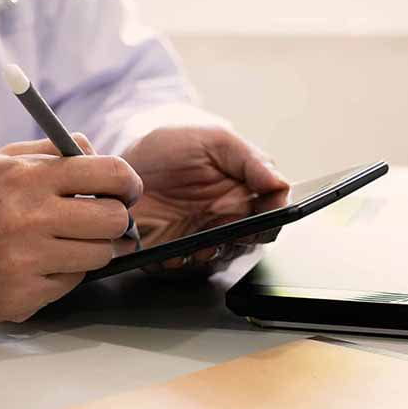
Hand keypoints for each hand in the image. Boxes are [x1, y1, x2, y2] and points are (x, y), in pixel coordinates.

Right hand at [0, 136, 142, 324]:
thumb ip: (49, 153)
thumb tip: (98, 153)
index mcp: (26, 180)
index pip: (107, 173)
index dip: (128, 181)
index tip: (128, 188)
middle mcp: (30, 220)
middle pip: (114, 220)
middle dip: (118, 217)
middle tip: (105, 217)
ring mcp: (27, 263)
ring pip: (99, 255)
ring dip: (93, 247)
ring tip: (69, 240)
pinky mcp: (22, 298)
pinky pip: (70, 283)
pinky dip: (63, 273)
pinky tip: (37, 263)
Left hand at [121, 125, 288, 275]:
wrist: (127, 158)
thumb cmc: (174, 144)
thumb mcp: (215, 141)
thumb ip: (251, 160)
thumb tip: (280, 183)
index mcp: (244, 191)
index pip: (273, 213)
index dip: (273, 217)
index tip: (264, 214)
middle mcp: (228, 217)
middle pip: (251, 241)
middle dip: (241, 240)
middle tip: (228, 232)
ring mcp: (202, 235)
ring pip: (221, 258)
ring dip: (211, 256)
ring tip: (197, 247)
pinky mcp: (175, 250)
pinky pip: (185, 268)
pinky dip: (180, 264)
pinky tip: (172, 254)